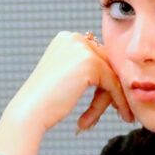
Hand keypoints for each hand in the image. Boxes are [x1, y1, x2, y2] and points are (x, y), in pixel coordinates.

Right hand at [7, 31, 133, 133]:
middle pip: (106, 65)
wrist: (30, 111)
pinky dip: (119, 100)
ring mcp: (81, 48)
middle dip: (111, 90)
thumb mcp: (65, 77)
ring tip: (122, 116)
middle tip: (121, 110)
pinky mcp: (90, 63)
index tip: (114, 101)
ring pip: (111, 75)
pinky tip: (124, 114)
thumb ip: (85, 70)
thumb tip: (113, 74)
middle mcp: (73, 38)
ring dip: (113, 99)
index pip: (98, 57)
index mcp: (66, 38)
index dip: (107, 81)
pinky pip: (113, 83)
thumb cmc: (45, 102)